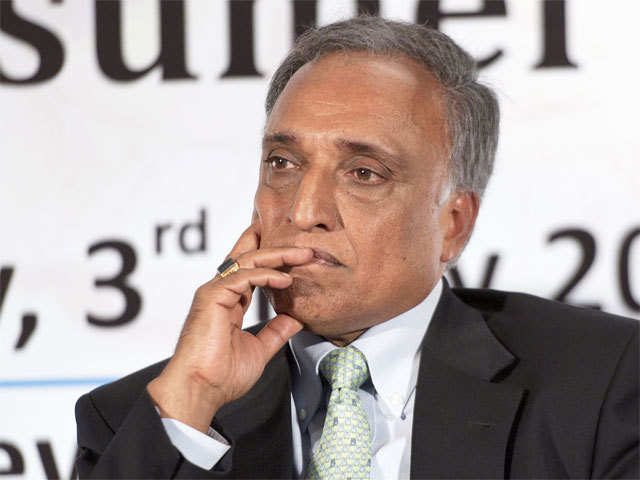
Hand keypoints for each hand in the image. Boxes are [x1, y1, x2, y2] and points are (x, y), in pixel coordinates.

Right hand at [147, 225, 312, 432]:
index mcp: (229, 302)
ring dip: (277, 255)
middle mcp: (220, 292)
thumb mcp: (259, 349)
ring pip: (247, 260)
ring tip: (303, 255)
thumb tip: (295, 319)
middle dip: (278, 249)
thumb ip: (275, 332)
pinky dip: (265, 274)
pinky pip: (242, 277)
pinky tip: (285, 279)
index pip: (251, 270)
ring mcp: (214, 292)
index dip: (272, 259)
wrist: (200, 390)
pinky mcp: (211, 296)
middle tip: (305, 248)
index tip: (298, 256)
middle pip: (249, 258)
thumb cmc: (221, 376)